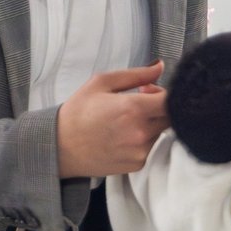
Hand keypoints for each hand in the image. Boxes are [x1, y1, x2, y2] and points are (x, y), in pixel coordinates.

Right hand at [57, 61, 168, 177]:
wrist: (60, 147)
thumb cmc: (78, 112)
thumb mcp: (102, 83)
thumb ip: (136, 74)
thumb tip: (160, 66)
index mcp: (133, 108)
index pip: (171, 100)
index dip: (165, 91)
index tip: (149, 89)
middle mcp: (140, 132)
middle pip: (171, 116)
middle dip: (160, 106)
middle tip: (139, 101)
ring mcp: (140, 151)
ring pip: (160, 131)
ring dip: (151, 123)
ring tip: (126, 120)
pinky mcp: (137, 164)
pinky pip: (151, 147)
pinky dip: (143, 139)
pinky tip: (123, 135)